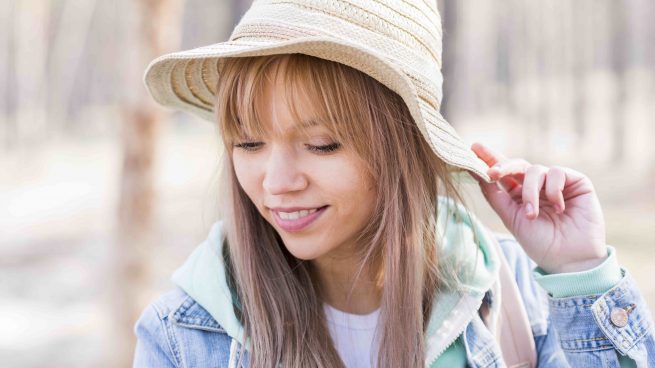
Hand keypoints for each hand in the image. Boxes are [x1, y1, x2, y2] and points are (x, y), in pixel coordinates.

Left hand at [469, 142, 607, 273]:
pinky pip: (557, 173)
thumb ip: (495, 196)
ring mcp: (556, 183)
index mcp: (519, 195)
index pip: (502, 173)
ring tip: (532, 214)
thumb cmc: (540, 243)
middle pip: (516, 165)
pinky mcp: (576, 181)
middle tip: (492, 173)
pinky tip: (559, 208)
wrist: (570, 260)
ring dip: (530, 192)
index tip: (473, 147)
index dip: (489, 159)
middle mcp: (537, 186)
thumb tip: (478, 174)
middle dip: (502, 165)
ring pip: (534, 170)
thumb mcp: (511, 219)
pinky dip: (553, 190)